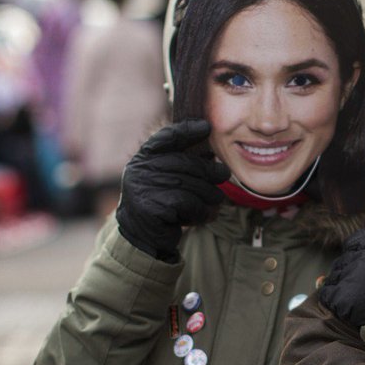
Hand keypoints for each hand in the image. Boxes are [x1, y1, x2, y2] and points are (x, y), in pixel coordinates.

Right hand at [115, 119, 229, 261]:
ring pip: (190, 185)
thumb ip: (184, 164)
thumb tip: (210, 151)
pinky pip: (188, 204)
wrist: (143, 237)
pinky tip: (204, 216)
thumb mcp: (169, 180)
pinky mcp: (152, 208)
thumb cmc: (163, 204)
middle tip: (224, 174)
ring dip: (208, 195)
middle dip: (209, 170)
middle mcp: (139, 170)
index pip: (166, 138)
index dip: (187, 131)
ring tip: (216, 202)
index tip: (206, 127)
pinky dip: (201, 211)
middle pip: (185, 163)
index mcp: (143, 158)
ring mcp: (143, 188)